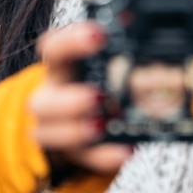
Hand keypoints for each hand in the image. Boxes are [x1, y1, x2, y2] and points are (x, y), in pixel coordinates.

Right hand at [29, 21, 132, 172]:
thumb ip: (123, 52)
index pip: (53, 47)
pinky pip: (81, 158)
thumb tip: (152, 35)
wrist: (78, 117)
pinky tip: (125, 151)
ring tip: (103, 125)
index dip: (71, 40)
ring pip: (46, 133)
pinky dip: (103, 156)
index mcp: (61, 65)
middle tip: (98, 96)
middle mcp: (51, 95)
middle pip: (40, 100)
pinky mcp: (70, 152)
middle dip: (68, 100)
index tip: (99, 35)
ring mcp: (55, 127)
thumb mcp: (104, 62)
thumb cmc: (95, 80)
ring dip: (76, 130)